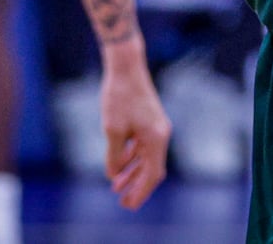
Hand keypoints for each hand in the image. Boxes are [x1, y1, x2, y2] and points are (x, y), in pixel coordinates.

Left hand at [100, 49, 171, 209]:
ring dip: (133, 172)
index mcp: (156, 138)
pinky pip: (144, 146)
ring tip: (116, 186)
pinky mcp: (150, 120)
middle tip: (122, 201)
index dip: (140, 192)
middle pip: (152, 168)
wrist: (126, 68)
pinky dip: (133, 158)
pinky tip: (120, 164)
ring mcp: (156, 126)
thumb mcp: (112, 130)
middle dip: (137, 186)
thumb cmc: (119, 97)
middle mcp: (161, 133)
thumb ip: (114, 156)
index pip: (152, 175)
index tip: (127, 205)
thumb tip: (115, 174)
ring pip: (147, 158)